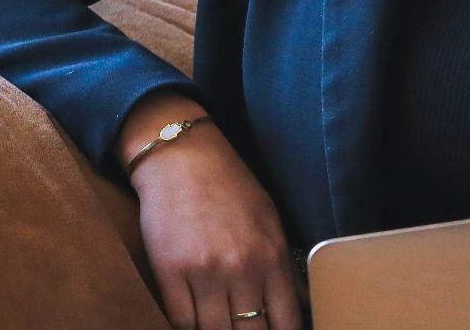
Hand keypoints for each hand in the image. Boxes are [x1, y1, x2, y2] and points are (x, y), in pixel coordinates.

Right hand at [119, 95, 306, 328]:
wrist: (182, 157)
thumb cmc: (230, 187)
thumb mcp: (270, 221)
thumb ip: (284, 267)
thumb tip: (299, 306)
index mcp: (272, 256)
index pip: (285, 322)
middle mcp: (242, 268)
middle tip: (241, 328)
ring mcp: (205, 272)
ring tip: (218, 324)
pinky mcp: (170, 271)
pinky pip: (180, 320)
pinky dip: (187, 326)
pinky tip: (193, 319)